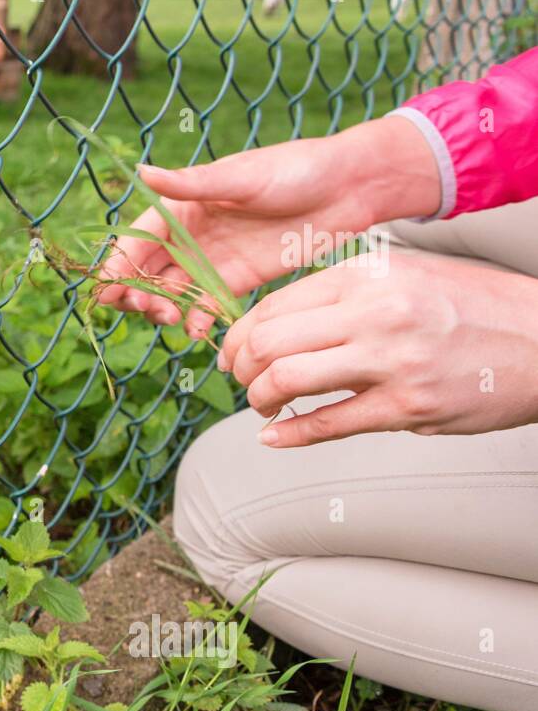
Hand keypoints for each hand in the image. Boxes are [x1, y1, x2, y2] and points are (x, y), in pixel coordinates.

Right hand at [97, 116, 440, 336]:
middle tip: (145, 308)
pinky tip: (196, 331)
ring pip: (170, 292)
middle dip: (136, 292)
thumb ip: (192, 183)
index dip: (120, 262)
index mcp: (184, 205)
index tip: (109, 287)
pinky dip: (194, 320)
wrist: (350, 188)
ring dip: (161, 309)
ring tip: (171, 319)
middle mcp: (190, 235)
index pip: (138, 238)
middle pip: (146, 270)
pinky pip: (203, 306)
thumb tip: (142, 172)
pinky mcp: (237, 281)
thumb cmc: (296, 168)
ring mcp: (212, 260)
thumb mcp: (242, 177)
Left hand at [218, 252, 537, 446]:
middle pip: (268, 341)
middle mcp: (375, 310)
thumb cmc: (475, 309)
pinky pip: (327, 423)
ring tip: (263, 406)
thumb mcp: (407, 276)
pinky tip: (274, 436)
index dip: (239, 335)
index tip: (233, 354)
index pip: (273, 305)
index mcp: (368, 274)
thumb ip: (347, 294)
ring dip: (260, 399)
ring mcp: (391, 358)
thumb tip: (283, 323)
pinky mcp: (408, 405)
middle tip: (243, 382)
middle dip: (241, 368)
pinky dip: (288, 434)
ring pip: (286, 379)